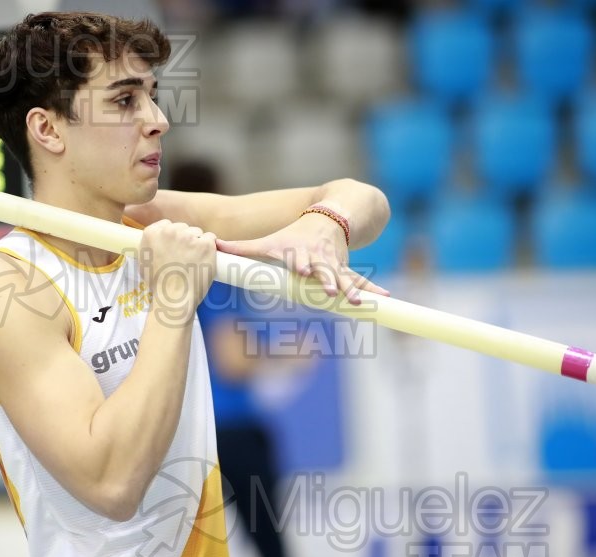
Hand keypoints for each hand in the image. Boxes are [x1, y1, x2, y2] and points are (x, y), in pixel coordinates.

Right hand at [139, 220, 216, 320]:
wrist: (174, 299)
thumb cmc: (159, 285)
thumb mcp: (144, 262)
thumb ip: (150, 246)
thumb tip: (158, 241)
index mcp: (152, 233)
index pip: (167, 224)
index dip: (173, 236)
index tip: (175, 247)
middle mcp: (170, 231)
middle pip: (183, 227)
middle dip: (185, 239)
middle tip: (185, 258)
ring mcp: (188, 236)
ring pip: (197, 233)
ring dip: (198, 243)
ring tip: (193, 262)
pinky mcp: (205, 244)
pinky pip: (210, 239)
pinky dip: (209, 248)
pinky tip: (203, 260)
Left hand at [215, 212, 388, 304]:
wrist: (329, 218)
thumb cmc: (292, 236)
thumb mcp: (268, 241)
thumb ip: (240, 248)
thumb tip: (210, 245)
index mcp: (299, 252)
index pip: (299, 258)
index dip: (300, 263)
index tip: (302, 269)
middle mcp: (319, 258)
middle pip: (324, 270)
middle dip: (328, 279)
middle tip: (332, 290)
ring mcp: (335, 264)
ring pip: (344, 278)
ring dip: (352, 289)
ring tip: (358, 300)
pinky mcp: (347, 269)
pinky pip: (362, 280)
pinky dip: (373, 289)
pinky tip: (385, 297)